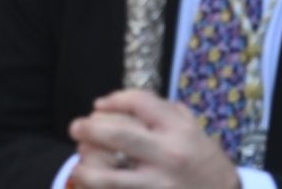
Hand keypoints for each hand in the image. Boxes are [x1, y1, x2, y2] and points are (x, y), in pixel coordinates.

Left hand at [68, 90, 239, 188]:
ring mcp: (159, 184)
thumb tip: (118, 103)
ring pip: (109, 176)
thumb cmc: (204, 161)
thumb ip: (163, 112)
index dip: (113, 100)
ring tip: (80, 165)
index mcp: (179, 129)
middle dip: (90, 129)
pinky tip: (91, 185)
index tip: (98, 106)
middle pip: (118, 135)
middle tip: (76, 128)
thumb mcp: (193, 128)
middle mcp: (169, 154)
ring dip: (87, 169)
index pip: (139, 102)